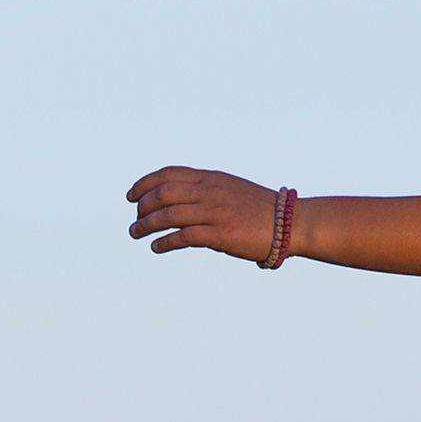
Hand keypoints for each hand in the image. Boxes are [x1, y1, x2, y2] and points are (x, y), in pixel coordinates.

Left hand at [126, 167, 278, 260]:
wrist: (288, 223)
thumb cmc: (259, 210)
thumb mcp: (230, 189)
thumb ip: (206, 191)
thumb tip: (181, 201)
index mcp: (211, 178)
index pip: (168, 174)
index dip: (145, 183)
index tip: (132, 196)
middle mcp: (209, 192)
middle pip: (163, 193)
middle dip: (143, 206)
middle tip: (135, 218)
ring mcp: (214, 212)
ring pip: (168, 215)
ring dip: (147, 225)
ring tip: (136, 234)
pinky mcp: (220, 234)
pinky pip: (183, 237)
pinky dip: (165, 242)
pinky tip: (156, 247)